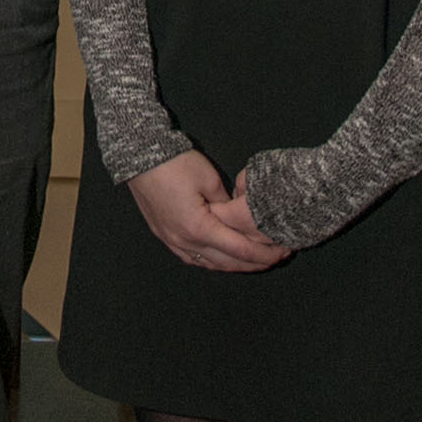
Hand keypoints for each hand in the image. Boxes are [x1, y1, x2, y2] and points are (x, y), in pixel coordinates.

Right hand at [126, 151, 285, 272]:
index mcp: (198, 229)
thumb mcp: (210, 179)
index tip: (282, 252)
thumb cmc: (175, 163)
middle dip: (254, 263)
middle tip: (276, 258)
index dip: (263, 254)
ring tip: (255, 260)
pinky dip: (212, 261)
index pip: (239, 249)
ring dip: (233, 265)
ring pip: (209, 264)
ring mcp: (172, 242)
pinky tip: (223, 258)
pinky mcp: (165, 236)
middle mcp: (185, 242)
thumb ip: (227, 205)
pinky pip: (193, 258)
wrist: (139, 157)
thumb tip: (237, 218)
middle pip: (226, 262)